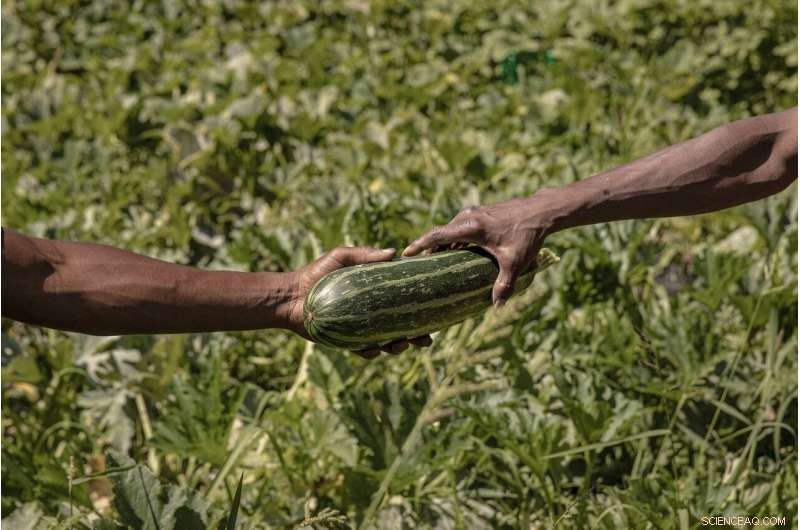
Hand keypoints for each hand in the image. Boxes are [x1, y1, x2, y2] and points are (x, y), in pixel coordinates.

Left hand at [286, 246, 432, 358]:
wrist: (290, 295)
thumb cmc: (315, 273)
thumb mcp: (341, 257)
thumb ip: (365, 254)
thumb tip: (393, 252)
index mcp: (376, 294)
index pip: (403, 301)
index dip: (420, 308)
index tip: (434, 311)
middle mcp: (372, 313)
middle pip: (402, 327)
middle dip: (417, 336)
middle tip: (425, 339)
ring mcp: (361, 329)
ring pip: (387, 343)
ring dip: (397, 347)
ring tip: (400, 344)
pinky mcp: (347, 342)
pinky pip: (364, 351)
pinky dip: (371, 352)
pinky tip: (374, 349)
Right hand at [403, 190, 558, 305]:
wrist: (540, 210)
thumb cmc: (527, 235)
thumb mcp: (515, 262)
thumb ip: (505, 284)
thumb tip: (497, 307)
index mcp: (470, 227)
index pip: (436, 235)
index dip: (419, 244)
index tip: (405, 253)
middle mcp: (467, 217)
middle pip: (441, 234)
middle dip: (429, 249)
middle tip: (419, 265)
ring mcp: (473, 213)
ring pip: (451, 230)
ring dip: (443, 245)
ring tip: (435, 262)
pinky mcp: (480, 213)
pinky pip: (460, 227)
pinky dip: (454, 239)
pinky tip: (457, 253)